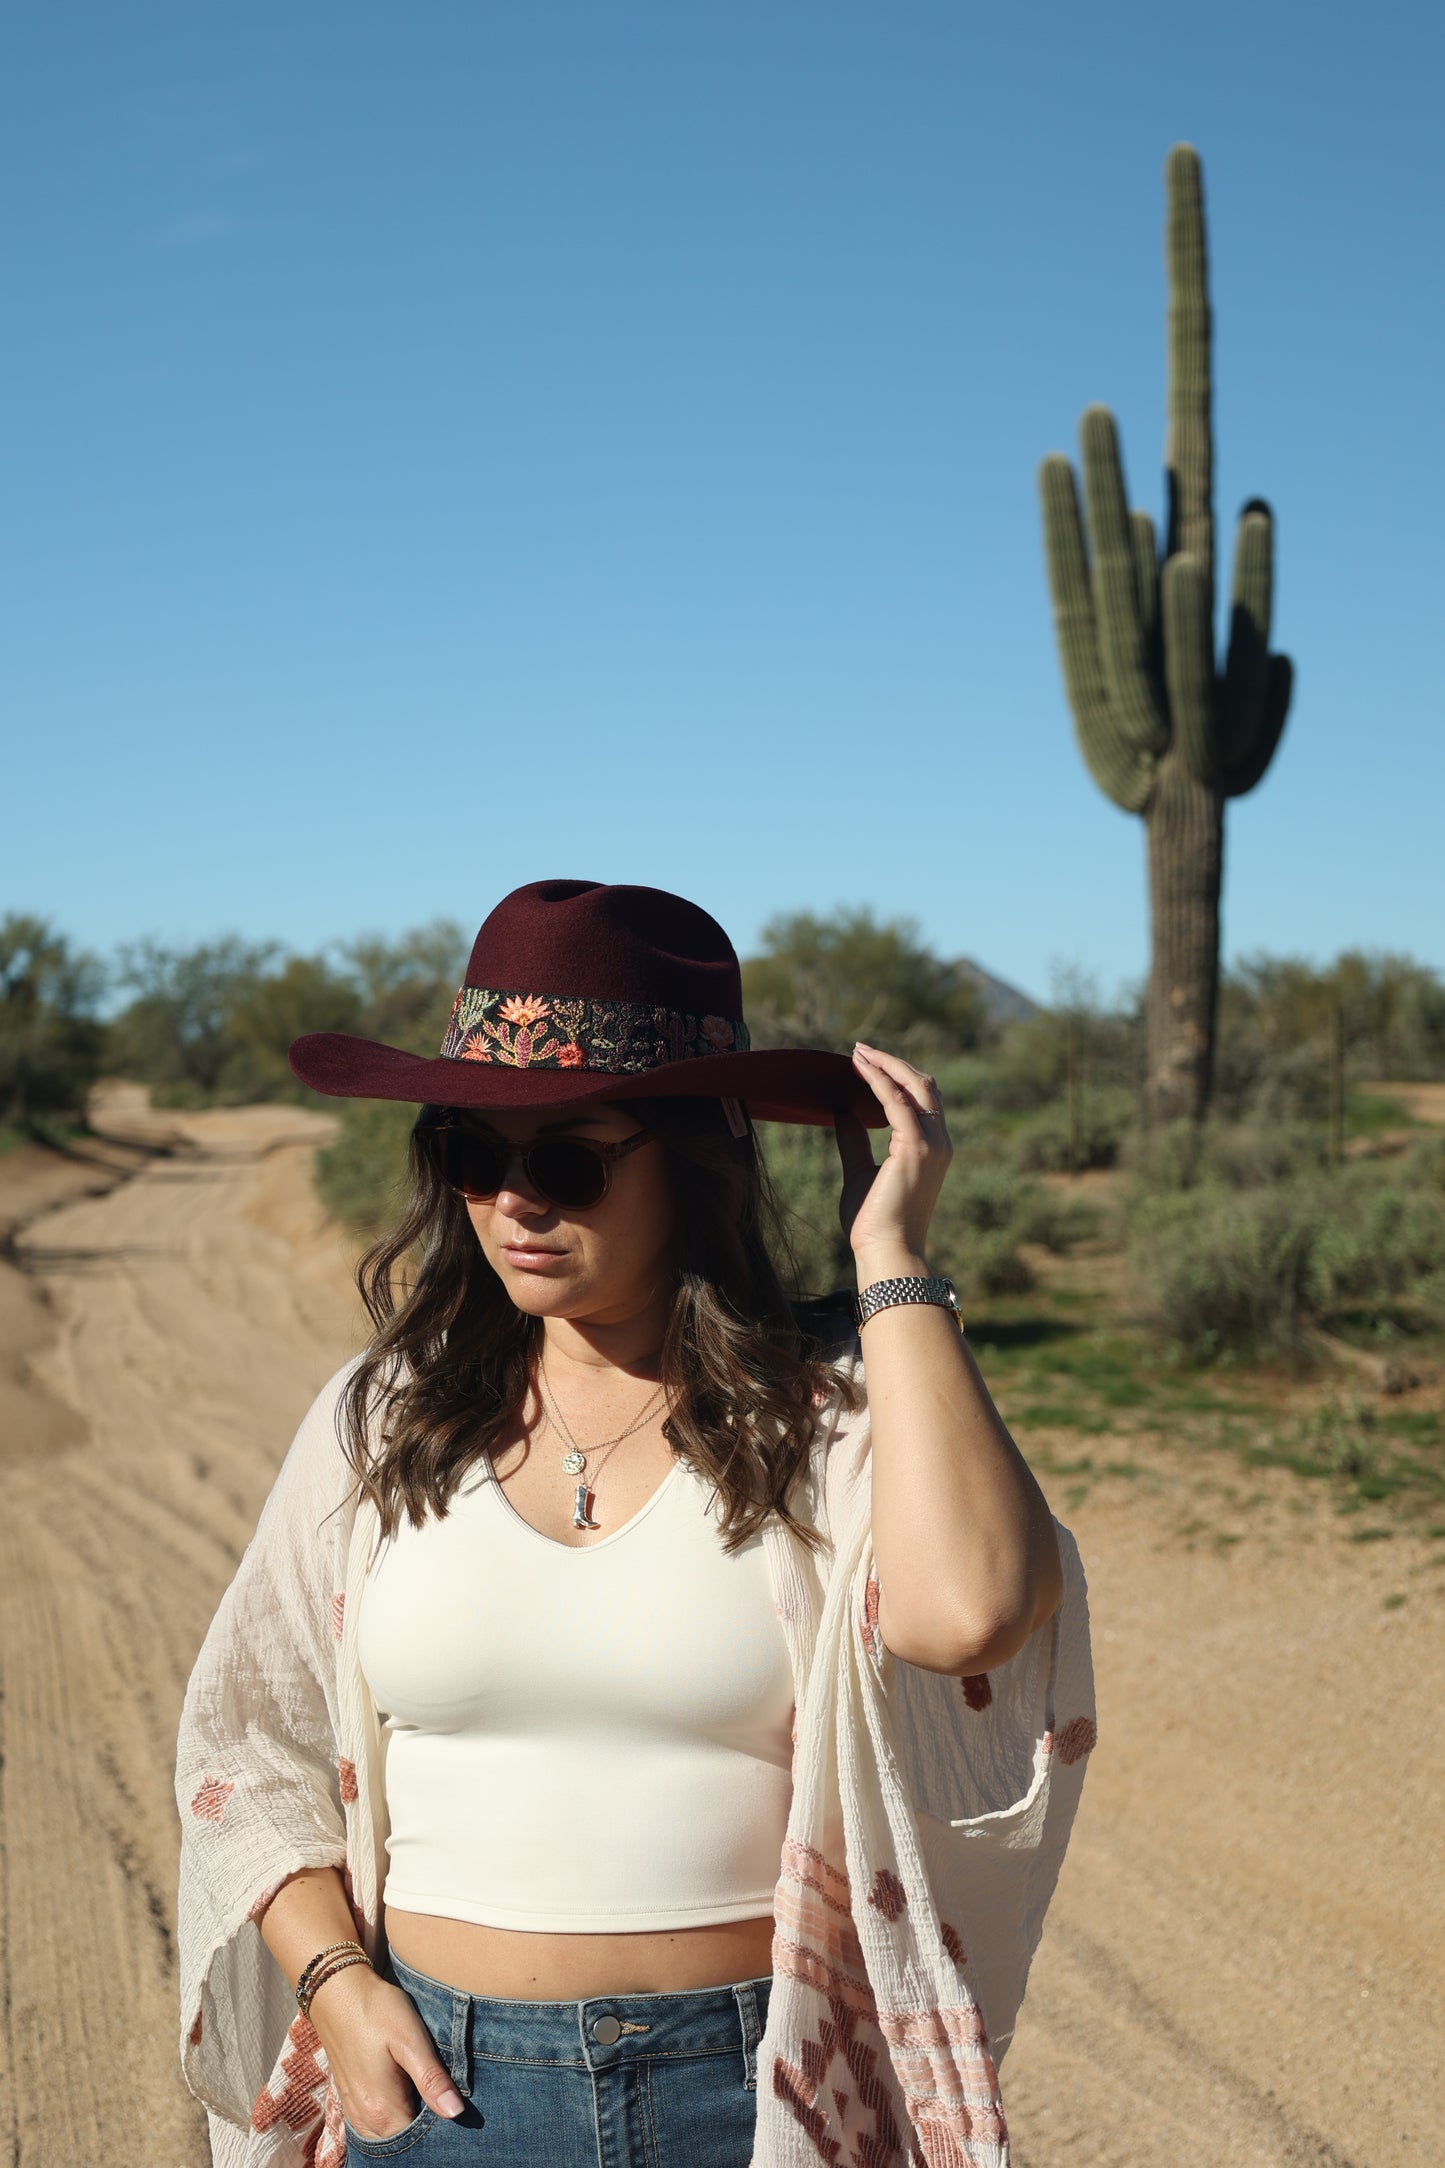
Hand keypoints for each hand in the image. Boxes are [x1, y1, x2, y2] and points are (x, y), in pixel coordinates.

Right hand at [308, 1962, 465, 2137]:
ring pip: (389, 2136)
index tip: (458, 2108)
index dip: (442, 2130)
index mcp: (382, 2110)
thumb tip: (456, 2113)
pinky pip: (376, 2126)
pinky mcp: (350, 2100)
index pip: (419, 2143)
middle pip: (403, 2142)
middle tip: (445, 2098)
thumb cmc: (375, 2010)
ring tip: (430, 2094)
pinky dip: (394, 2117)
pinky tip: (409, 2093)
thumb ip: (431, 2079)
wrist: (336, 1990)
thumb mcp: (410, 2039)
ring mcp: (354, 2112)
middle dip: (425, 2130)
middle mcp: (364, 2120)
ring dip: (409, 2122)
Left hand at [836, 1043, 952, 1275]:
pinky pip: (898, 1102)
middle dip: (894, 1063)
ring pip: (916, 1086)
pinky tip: (860, 1069)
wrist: (886, 1250)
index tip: (867, 1061)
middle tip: (861, 1049)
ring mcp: (932, 1144)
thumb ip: (855, 1141)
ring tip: (858, 1052)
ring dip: (886, 1065)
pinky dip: (879, 1081)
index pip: (921, 1099)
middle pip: (924, 1085)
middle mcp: (939, 1142)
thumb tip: (843, 1112)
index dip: (896, 1076)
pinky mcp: (916, 1148)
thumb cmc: (874, 1221)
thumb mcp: (860, 1172)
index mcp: (932, 1148)